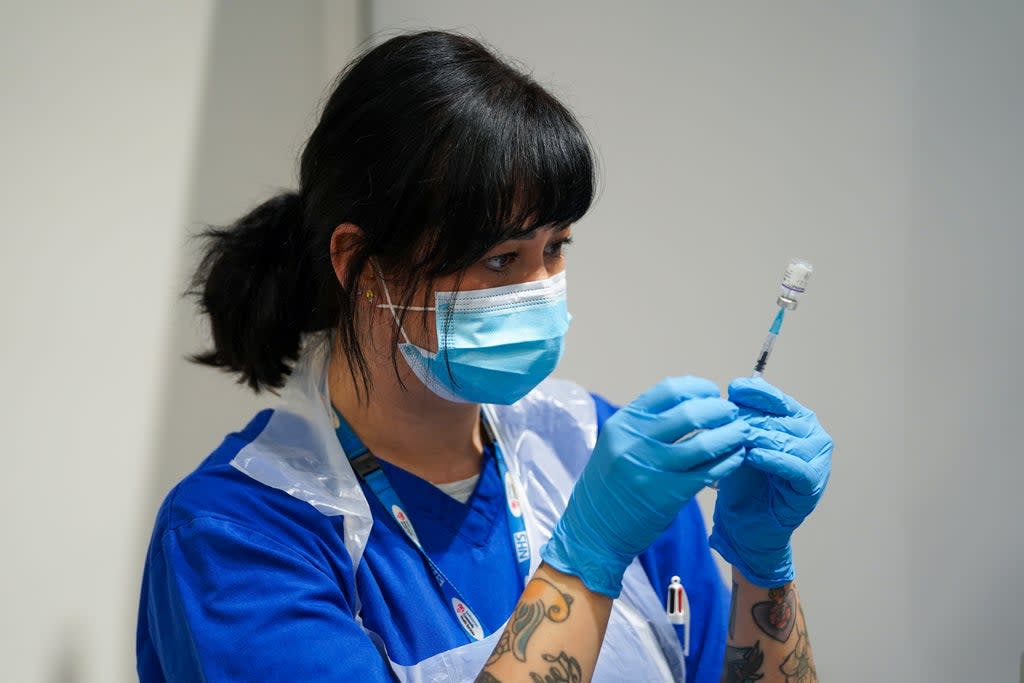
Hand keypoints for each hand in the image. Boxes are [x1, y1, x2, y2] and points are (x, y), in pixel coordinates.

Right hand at [541, 377, 749, 597]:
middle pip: (691, 413)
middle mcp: (635, 442)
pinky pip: (709, 473)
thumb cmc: (611, 482)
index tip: (712, 393)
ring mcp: (652, 469)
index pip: (669, 390)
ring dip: (731, 435)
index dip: (698, 387)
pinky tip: (736, 457)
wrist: (594, 529)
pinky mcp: (668, 495)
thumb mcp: (619, 442)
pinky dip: (729, 462)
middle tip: (732, 413)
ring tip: (742, 433)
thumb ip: (649, 423)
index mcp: (623, 422)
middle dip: (720, 410)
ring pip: (705, 444)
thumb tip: (695, 402)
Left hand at [709, 377, 832, 587]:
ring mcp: (817, 460)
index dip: (756, 393)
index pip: (778, 399)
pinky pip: (795, 467)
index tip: (732, 389)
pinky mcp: (813, 484)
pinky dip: (774, 460)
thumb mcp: (738, 441)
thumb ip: (742, 416)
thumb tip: (737, 387)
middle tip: (726, 421)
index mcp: (798, 419)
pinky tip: (752, 457)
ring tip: (736, 439)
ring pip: (788, 441)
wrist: (745, 523)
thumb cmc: (742, 477)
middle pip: (781, 420)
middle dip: (751, 419)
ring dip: (760, 438)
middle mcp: (813, 435)